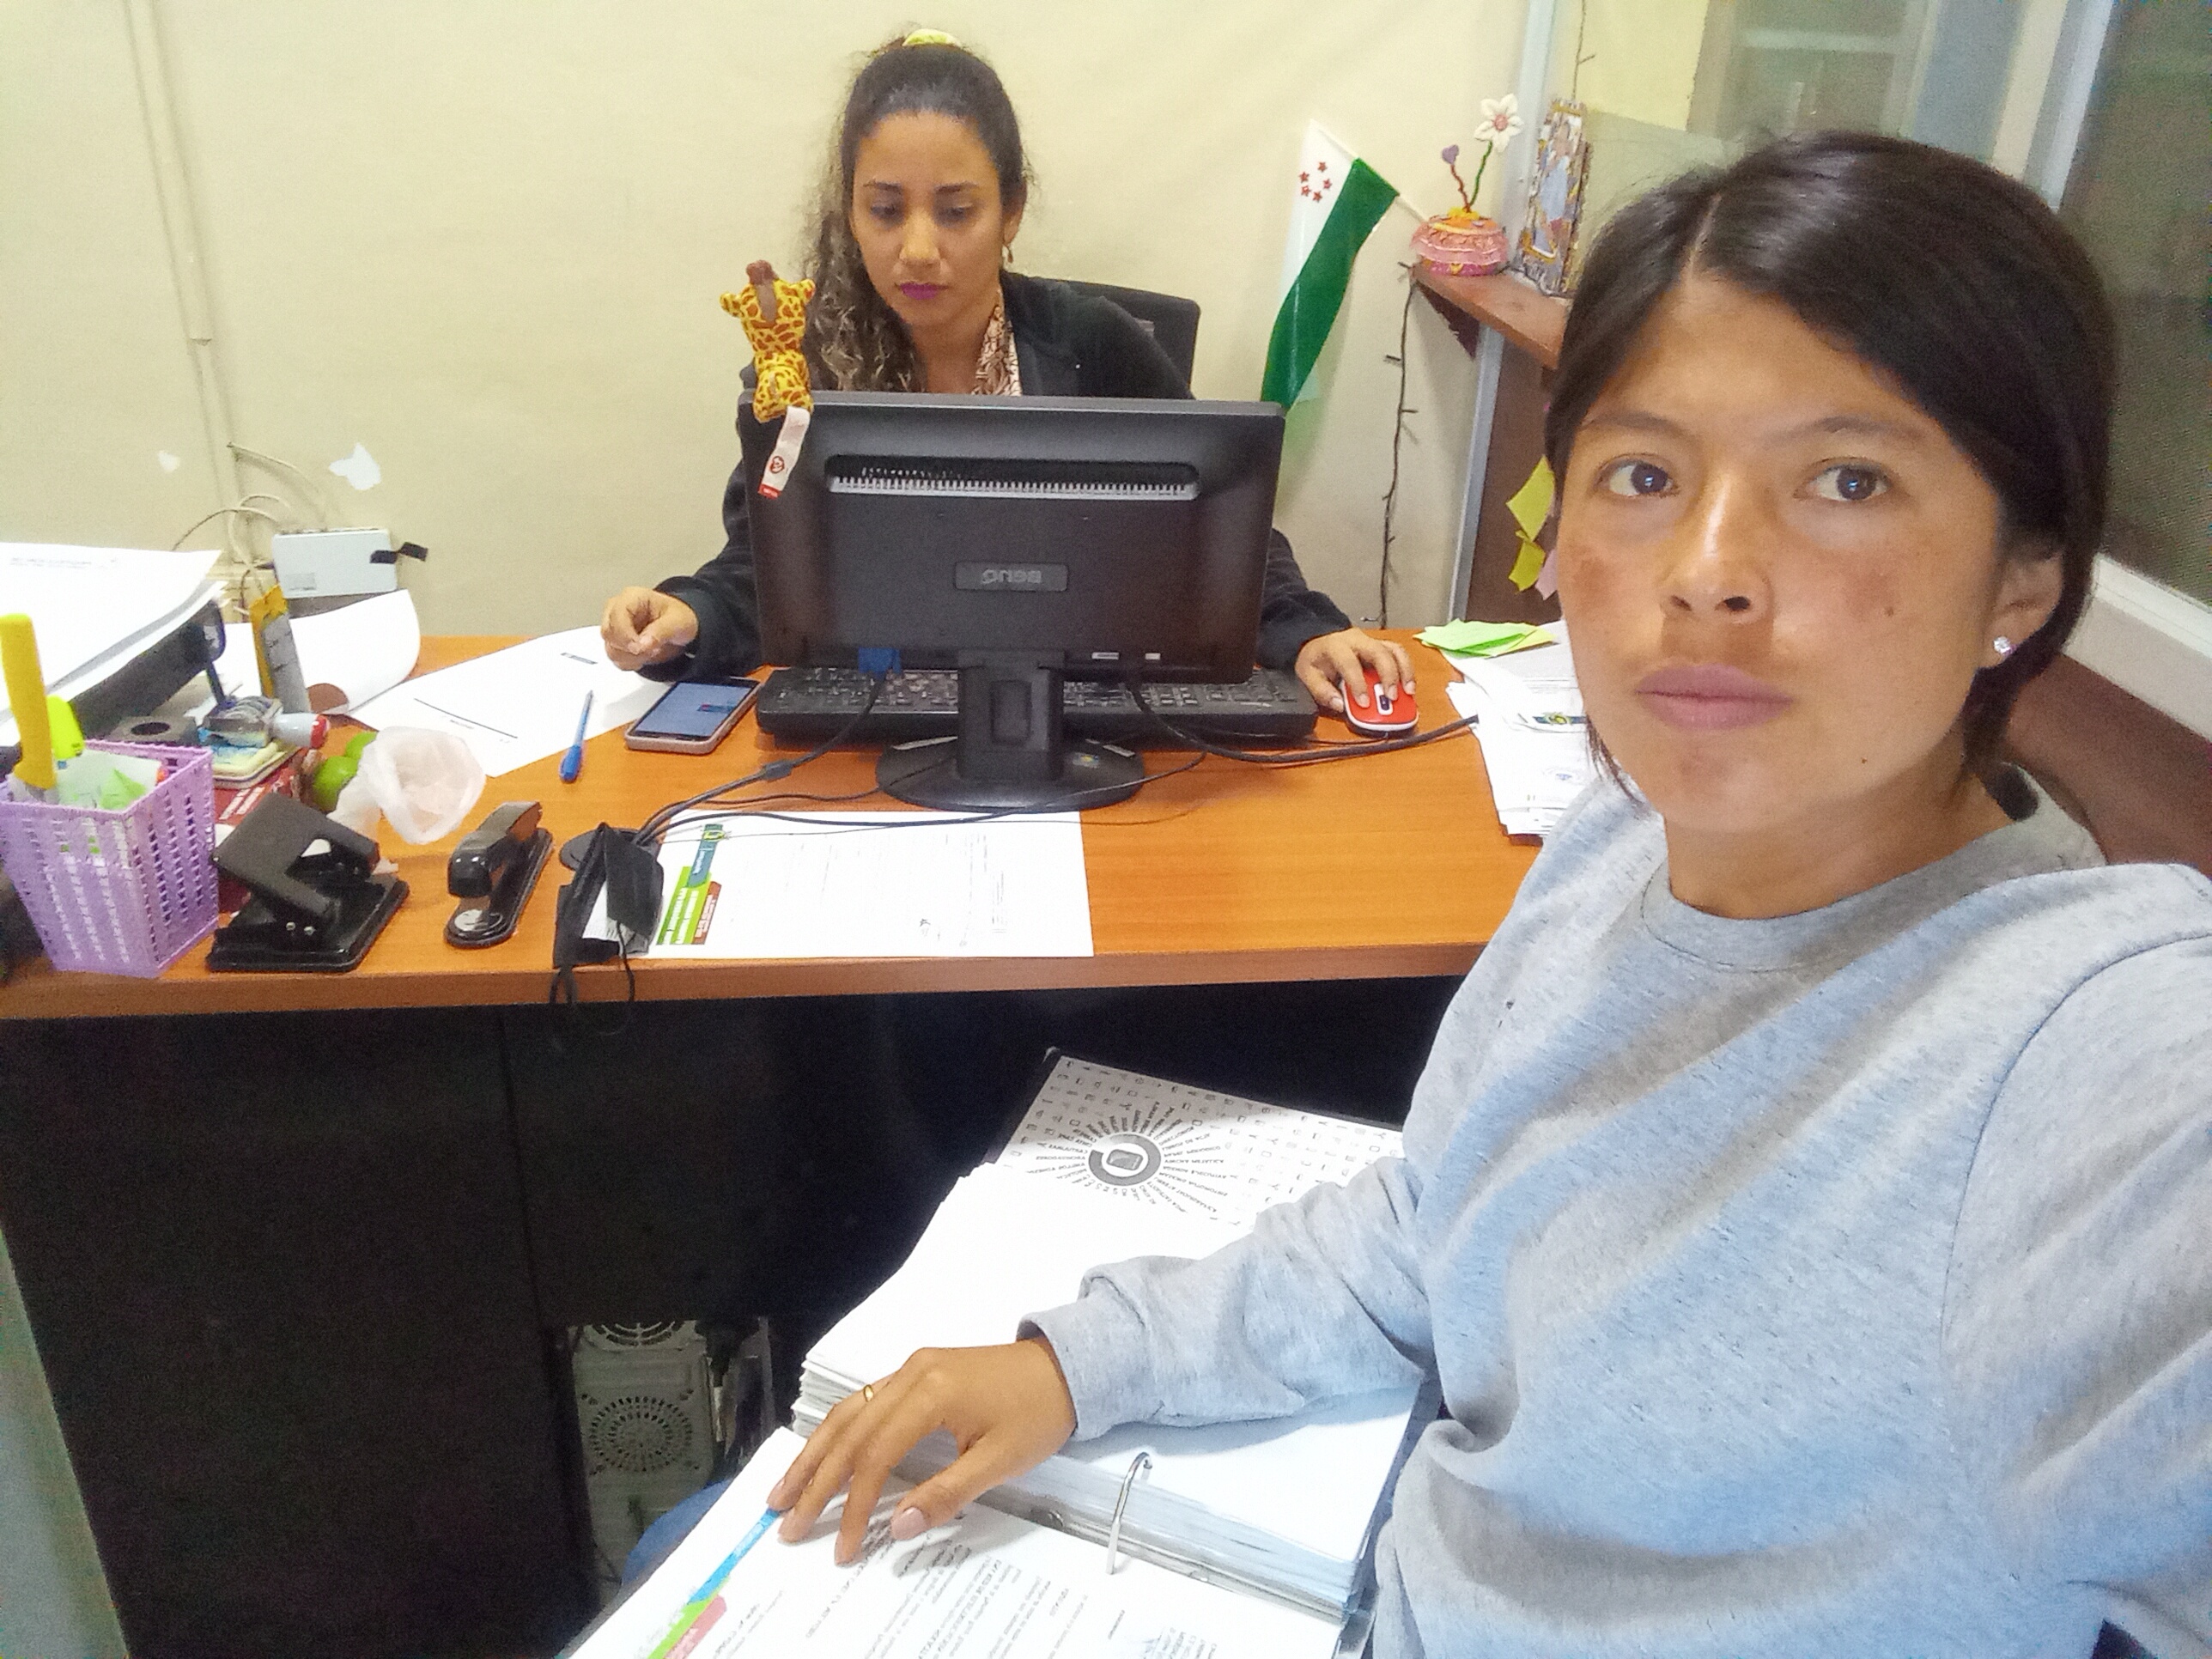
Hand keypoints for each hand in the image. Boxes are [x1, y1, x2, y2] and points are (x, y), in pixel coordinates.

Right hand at [600, 588, 698, 670]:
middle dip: (631, 648)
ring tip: (651, 650)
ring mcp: (614, 626)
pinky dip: (630, 662)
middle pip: (609, 634)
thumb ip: (661, 631)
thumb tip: (643, 644)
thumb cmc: (677, 616)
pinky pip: (614, 658)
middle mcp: (617, 610)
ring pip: (610, 649)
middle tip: (652, 649)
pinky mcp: (614, 642)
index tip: (641, 648)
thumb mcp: (678, 622)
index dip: (625, 636)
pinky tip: (644, 655)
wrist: (678, 627)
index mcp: (631, 597)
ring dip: (632, 657)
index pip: (616, 617)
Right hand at [768, 1338, 1076, 1564]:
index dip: (854, 1504)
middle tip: (785, 1522)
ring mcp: (912, 1368)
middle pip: (849, 1430)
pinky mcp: (917, 1370)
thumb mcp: (1000, 1460)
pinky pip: (865, 1402)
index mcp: (932, 1392)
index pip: (876, 1455)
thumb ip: (947, 1493)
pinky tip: (822, 1454)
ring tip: (784, 1491)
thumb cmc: (1038, 1414)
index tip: (845, 1546)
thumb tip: (898, 1527)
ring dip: (815, 1452)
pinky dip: (838, 1432)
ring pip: (849, 1411)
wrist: (1067, 1366)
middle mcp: (911, 1373)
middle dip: (814, 1480)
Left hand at [1294, 628, 1415, 714]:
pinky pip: (1399, 654)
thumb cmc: (1316, 660)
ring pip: (1395, 650)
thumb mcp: (1308, 675)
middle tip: (1391, 697)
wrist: (1319, 642)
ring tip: (1408, 692)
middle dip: (1389, 675)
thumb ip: (1322, 691)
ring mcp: (1372, 641)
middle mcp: (1357, 640)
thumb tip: (1339, 705)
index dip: (1358, 684)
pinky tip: (1408, 686)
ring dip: (1405, 671)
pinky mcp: (1382, 646)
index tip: (1364, 703)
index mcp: (1336, 646)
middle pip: (1379, 652)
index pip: (1350, 663)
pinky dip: (1407, 670)